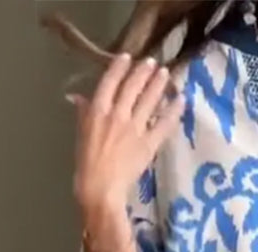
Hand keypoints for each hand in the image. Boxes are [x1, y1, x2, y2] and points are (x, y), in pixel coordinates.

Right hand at [67, 53, 182, 214]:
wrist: (100, 189)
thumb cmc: (86, 163)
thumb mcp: (81, 134)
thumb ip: (83, 113)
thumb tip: (77, 97)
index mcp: (97, 110)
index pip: (110, 81)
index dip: (119, 67)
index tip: (128, 57)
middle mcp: (117, 114)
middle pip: (133, 87)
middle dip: (143, 72)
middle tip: (153, 62)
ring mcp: (135, 128)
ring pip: (149, 100)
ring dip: (159, 85)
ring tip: (166, 74)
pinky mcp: (149, 143)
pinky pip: (163, 123)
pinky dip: (173, 111)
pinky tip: (180, 100)